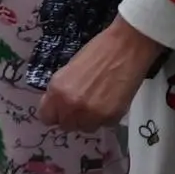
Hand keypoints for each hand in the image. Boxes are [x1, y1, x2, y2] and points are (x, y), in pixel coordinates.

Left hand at [35, 16, 161, 129]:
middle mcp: (70, 106)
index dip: (56, 113)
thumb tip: (59, 106)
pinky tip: (114, 99)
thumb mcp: (70, 69)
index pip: (46, 117)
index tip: (63, 109)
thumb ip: (61, 91)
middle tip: (86, 103)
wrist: (128, 45)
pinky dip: (108, 115)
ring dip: (91, 118)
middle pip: (67, 125)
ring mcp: (91, 114)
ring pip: (86, 128)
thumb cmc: (99, 50)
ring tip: (102, 100)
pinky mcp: (111, 117)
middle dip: (74, 117)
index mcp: (57, 91)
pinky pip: (105, 124)